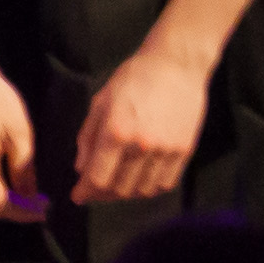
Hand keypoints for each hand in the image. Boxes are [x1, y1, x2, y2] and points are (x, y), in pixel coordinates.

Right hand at [0, 64, 45, 221]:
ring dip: (0, 205)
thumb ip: (25, 170)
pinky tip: (7, 185)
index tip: (44, 210)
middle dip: (13, 212)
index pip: (0, 204)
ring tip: (25, 196)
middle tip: (37, 205)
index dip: (23, 212)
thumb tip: (31, 197)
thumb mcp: (20, 135)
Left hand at [74, 45, 211, 206]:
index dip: (85, 192)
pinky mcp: (185, 151)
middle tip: (95, 190)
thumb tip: (81, 168)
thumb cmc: (133, 79)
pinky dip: (150, 187)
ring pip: (143, 190)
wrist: (176, 66)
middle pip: (120, 189)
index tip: (78, 196)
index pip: (98, 178)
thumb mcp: (100, 102)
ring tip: (116, 185)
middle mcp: (142, 146)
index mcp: (116, 132)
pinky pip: (166, 183)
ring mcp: (166, 151)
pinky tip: (140, 180)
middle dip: (103, 194)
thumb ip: (88, 137)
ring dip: (126, 193)